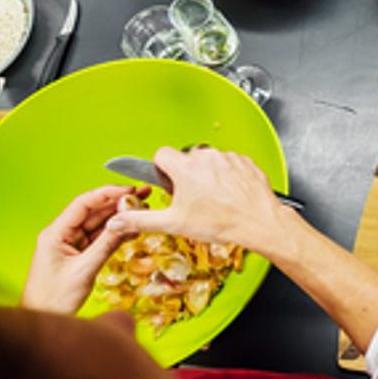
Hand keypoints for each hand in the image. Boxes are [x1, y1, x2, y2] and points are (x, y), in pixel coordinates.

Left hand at [23, 184, 145, 313]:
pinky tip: (132, 228)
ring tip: (142, 209)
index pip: (83, 204)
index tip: (129, 190)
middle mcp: (61, 234)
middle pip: (92, 211)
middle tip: (143, 195)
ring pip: (98, 224)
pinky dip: (115, 233)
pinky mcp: (77, 255)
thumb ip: (105, 246)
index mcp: (55, 233)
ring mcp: (70, 244)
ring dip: (118, 217)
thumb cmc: (53, 299)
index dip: (107, 194)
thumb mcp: (83, 271)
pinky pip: (99, 239)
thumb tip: (125, 223)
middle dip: (117, 202)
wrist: (42, 319)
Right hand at [106, 147, 301, 260]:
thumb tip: (118, 220)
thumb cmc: (219, 223)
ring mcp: (227, 157)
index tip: (168, 183)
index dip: (162, 170)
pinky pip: (229, 163)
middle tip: (193, 198)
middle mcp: (206, 156)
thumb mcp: (174, 224)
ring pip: (208, 161)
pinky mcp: (244, 161)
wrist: (258, 222)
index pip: (162, 155)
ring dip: (207, 175)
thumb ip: (142, 220)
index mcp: (185, 167)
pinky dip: (227, 176)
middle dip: (186, 174)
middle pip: (186, 158)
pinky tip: (230, 195)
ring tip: (214, 199)